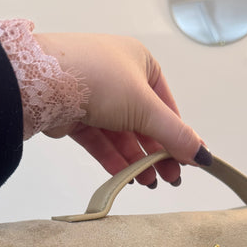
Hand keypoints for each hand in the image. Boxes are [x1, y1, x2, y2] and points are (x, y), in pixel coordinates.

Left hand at [34, 33, 209, 185]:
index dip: (177, 135)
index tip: (187, 161)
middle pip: (144, 123)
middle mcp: (118, 76)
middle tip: (170, 178)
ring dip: (136, 160)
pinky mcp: (75, 114)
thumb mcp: (147, 108)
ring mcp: (95, 95)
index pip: (167, 106)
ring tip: (149, 183)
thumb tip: (204, 156)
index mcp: (141, 62)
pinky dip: (114, 159)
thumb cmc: (100, 79)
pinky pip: (100, 140)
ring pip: (122, 134)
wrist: (42, 81)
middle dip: (157, 153)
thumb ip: (176, 135)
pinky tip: (126, 178)